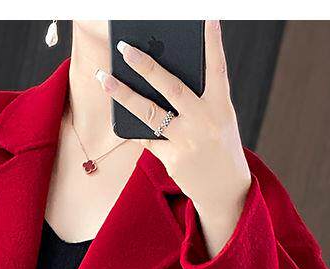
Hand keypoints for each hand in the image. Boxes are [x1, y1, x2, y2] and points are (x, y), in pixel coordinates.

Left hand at [96, 20, 251, 257]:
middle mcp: (204, 122)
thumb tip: (160, 80)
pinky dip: (133, 126)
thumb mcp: (219, 120)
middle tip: (125, 48)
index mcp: (220, 107)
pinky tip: (119, 115)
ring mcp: (186, 142)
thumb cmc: (219, 146)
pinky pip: (146, 138)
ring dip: (123, 95)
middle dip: (146, 65)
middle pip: (171, 88)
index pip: (216, 68)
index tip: (206, 17)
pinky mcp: (172, 159)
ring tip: (104, 79)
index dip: (212, 42)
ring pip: (149, 113)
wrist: (225, 191)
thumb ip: (197, 100)